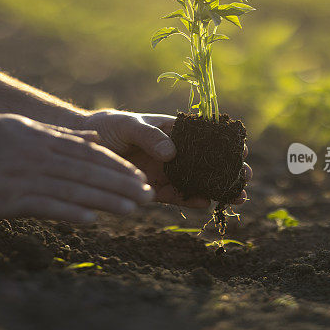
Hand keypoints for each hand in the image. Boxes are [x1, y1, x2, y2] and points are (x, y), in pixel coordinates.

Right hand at [0, 114, 153, 221]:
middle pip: (88, 171)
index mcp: (43, 140)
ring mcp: (24, 177)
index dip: (117, 167)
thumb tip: (92, 140)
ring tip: (133, 210)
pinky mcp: (8, 198)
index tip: (140, 178)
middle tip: (148, 196)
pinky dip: (70, 212)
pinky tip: (92, 220)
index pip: (89, 154)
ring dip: (106, 200)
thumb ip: (58, 136)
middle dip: (121, 184)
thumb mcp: (22, 128)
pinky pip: (46, 206)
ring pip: (74, 189)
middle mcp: (38, 156)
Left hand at [83, 109, 251, 207]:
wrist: (82, 147)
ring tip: (238, 197)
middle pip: (207, 161)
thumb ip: (149, 136)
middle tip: (246, 177)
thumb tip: (171, 152)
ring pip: (197, 182)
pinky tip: (206, 204)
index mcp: (172, 130)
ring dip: (217, 189)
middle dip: (228, 169)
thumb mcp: (127, 125)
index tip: (242, 148)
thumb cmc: (108, 128)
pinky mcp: (153, 189)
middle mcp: (173, 152)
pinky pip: (176, 196)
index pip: (204, 135)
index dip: (224, 142)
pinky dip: (191, 201)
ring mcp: (165, 172)